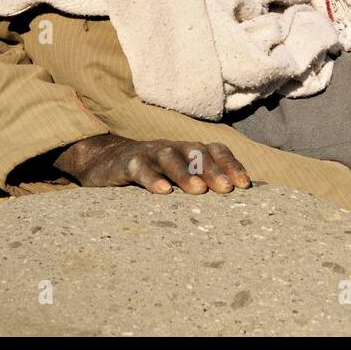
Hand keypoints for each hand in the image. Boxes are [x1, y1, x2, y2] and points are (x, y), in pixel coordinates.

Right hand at [53, 134, 251, 194]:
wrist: (106, 162)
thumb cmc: (152, 173)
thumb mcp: (177, 175)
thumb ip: (201, 182)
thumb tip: (235, 201)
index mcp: (190, 151)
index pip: (216, 151)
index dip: (231, 165)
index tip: (244, 185)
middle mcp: (174, 148)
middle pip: (197, 153)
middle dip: (213, 170)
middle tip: (226, 189)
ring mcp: (150, 153)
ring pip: (170, 158)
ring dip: (185, 173)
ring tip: (198, 190)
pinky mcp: (127, 163)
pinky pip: (141, 169)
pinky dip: (152, 178)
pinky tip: (162, 191)